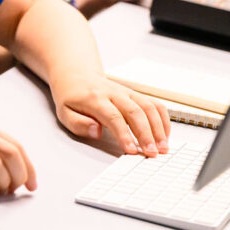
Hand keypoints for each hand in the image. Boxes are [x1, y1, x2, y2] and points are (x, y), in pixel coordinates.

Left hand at [47, 72, 170, 156]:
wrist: (77, 76)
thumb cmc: (72, 98)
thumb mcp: (64, 113)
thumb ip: (79, 124)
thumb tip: (97, 132)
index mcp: (95, 99)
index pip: (113, 117)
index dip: (124, 134)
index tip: (132, 150)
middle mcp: (114, 93)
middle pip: (135, 112)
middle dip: (146, 134)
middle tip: (153, 153)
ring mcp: (127, 92)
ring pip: (148, 107)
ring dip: (159, 128)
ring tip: (163, 147)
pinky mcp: (135, 95)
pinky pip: (154, 104)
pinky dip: (163, 119)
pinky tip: (164, 135)